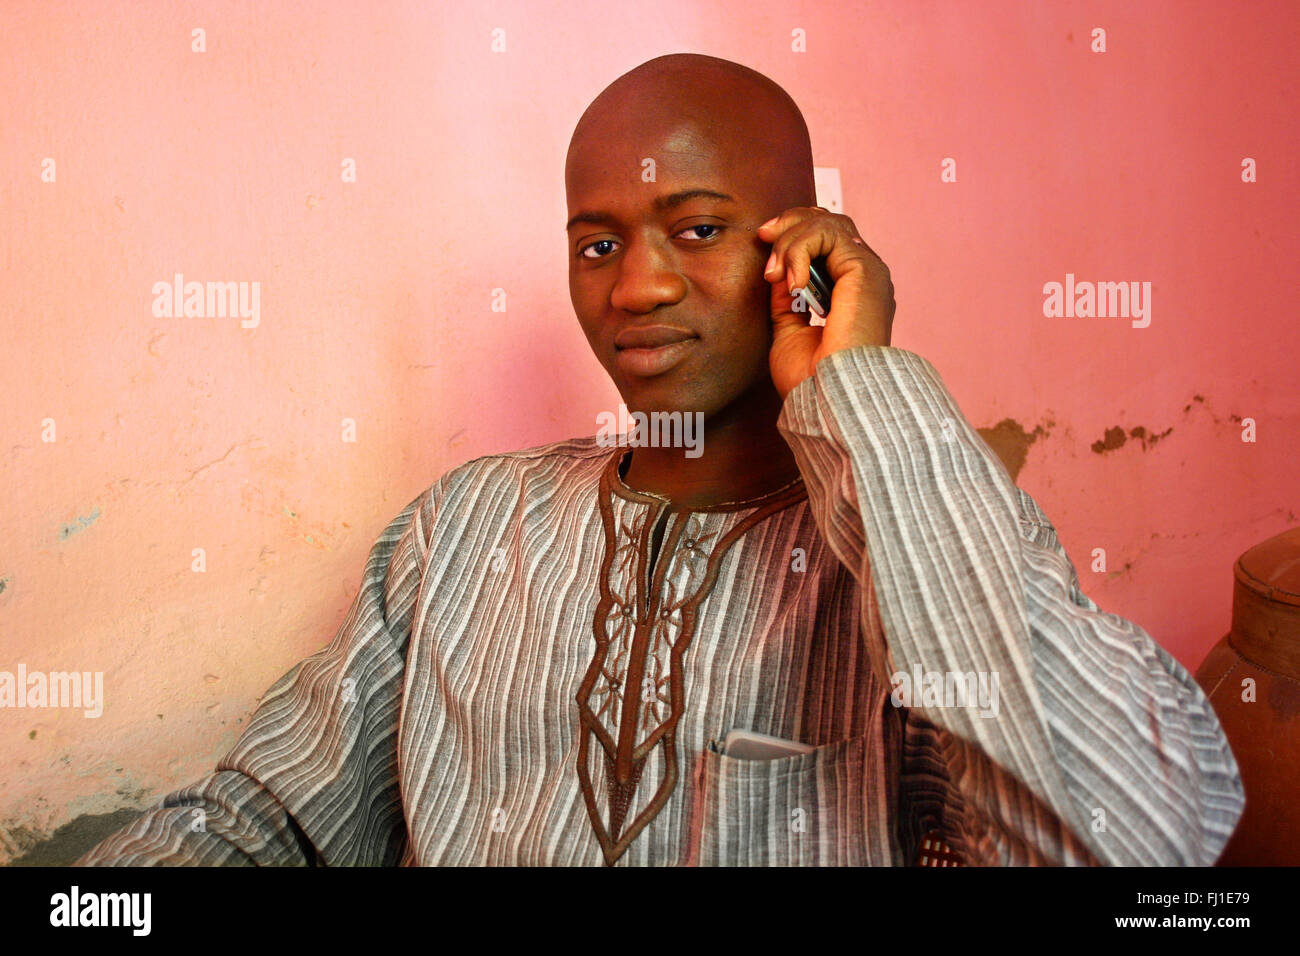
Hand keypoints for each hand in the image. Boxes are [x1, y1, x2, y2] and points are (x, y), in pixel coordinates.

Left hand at [758, 207, 894, 399]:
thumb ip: (786, 299)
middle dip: (791, 222)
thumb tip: (777, 268)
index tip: (763, 241)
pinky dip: (799, 250)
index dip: (794, 231)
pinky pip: (826, 234)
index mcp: (849, 292)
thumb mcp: (789, 330)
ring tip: (775, 275)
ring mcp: (867, 272)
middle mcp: (862, 278)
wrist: (827, 398)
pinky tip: (792, 283)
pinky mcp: (865, 270)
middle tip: (764, 237)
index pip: (827, 239)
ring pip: (826, 223)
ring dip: (790, 241)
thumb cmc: (812, 379)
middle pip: (830, 220)